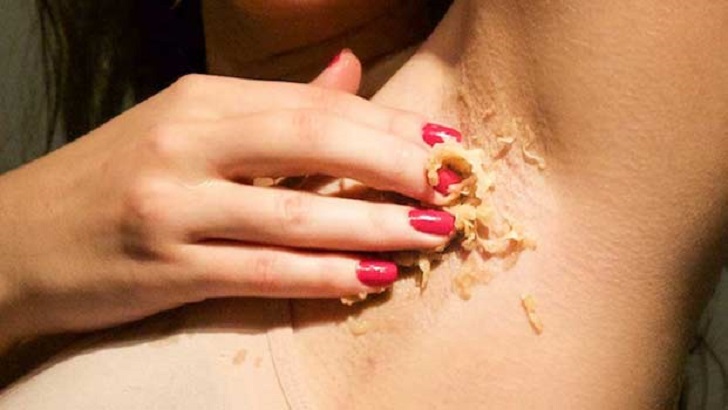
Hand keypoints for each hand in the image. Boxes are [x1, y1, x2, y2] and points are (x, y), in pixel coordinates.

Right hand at [0, 51, 457, 345]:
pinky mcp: (165, 268)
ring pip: (297, 215)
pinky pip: (263, 272)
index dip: (389, 124)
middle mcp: (187, 143)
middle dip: (396, 165)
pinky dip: (325, 276)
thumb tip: (349, 73)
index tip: (444, 145)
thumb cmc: (116, 179)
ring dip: (375, 224)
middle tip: (453, 186)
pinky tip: (372, 276)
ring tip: (432, 233)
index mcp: (200, 101)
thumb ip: (274, 106)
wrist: (18, 240)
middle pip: (314, 144)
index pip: (314, 105)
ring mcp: (173, 207)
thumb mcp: (188, 125)